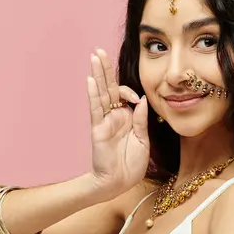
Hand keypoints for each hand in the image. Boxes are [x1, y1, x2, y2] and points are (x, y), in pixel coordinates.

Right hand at [88, 48, 149, 197]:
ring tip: (94, 57)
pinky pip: (95, 109)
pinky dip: (93, 95)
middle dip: (106, 69)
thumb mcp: (144, 140)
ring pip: (101, 93)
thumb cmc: (131, 165)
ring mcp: (105, 121)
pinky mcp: (98, 129)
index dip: (132, 92)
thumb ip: (142, 120)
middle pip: (110, 88)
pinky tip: (90, 80)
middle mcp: (115, 116)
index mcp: (128, 118)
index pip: (126, 95)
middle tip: (99, 50)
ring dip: (98, 75)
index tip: (138, 100)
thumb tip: (143, 100)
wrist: (118, 183)